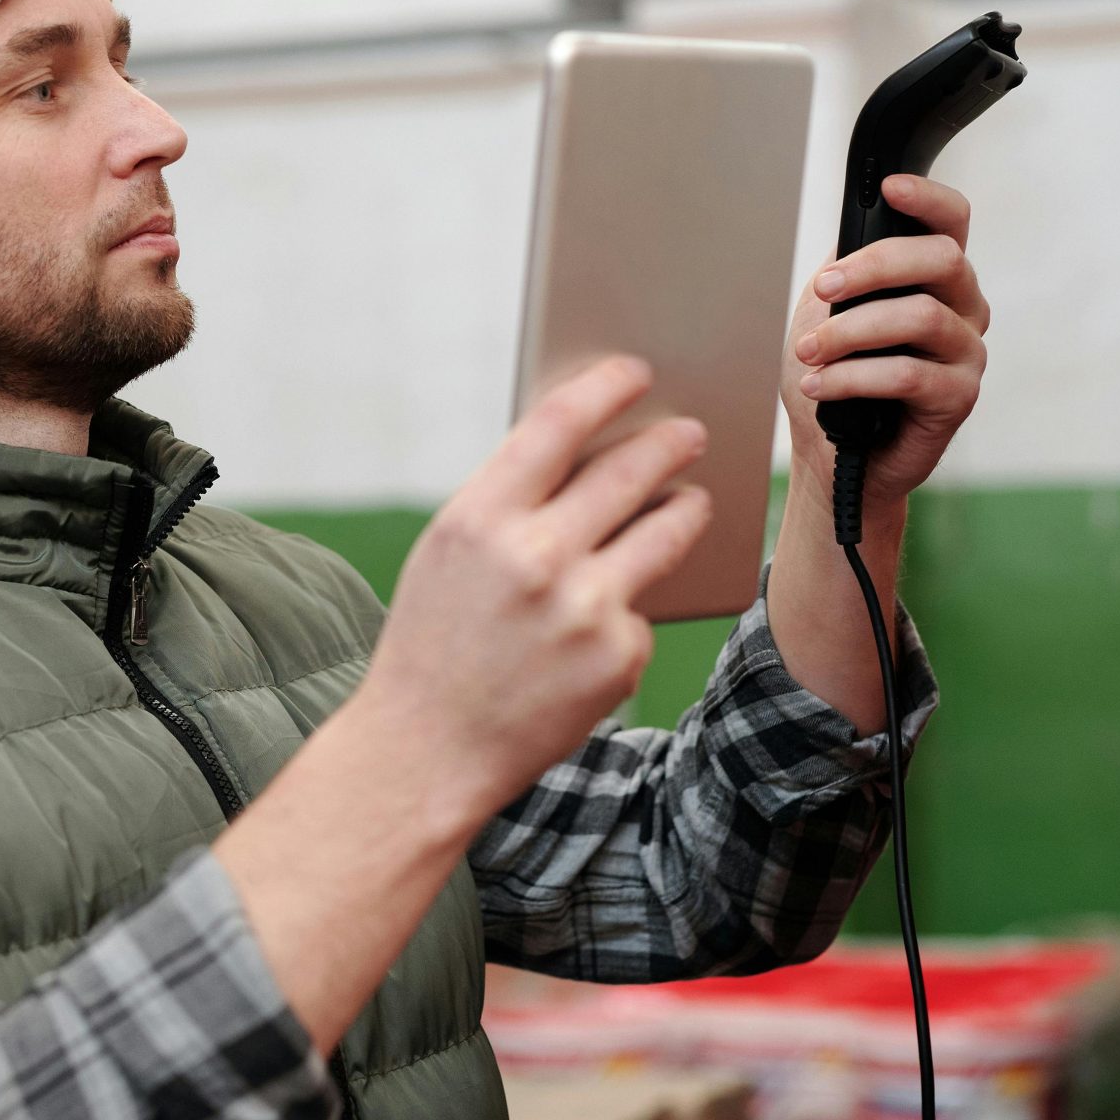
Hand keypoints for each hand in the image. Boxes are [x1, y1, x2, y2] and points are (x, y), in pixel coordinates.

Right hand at [353, 355, 711, 824]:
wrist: (426, 749)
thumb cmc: (435, 641)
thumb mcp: (449, 554)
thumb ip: (509, 502)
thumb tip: (590, 447)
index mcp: (478, 518)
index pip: (558, 423)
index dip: (605, 387)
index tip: (633, 370)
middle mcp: (535, 556)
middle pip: (630, 470)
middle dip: (669, 442)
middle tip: (690, 431)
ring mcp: (584, 609)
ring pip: (667, 531)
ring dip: (687, 507)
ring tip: (693, 499)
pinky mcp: (618, 657)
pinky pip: (641, 610)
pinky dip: (628, 610)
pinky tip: (601, 625)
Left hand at [782, 174, 990, 504]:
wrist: (832, 452)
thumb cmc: (836, 375)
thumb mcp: (831, 310)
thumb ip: (846, 269)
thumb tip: (846, 241)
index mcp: (936, 277)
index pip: (952, 221)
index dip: (928, 198)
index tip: (890, 188)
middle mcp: (962, 307)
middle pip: (941, 259)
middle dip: (872, 267)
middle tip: (823, 289)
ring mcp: (966, 351)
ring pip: (920, 317)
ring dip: (851, 331)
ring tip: (807, 351)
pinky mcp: (959, 397)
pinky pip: (909, 374)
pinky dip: (853, 377)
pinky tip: (820, 385)